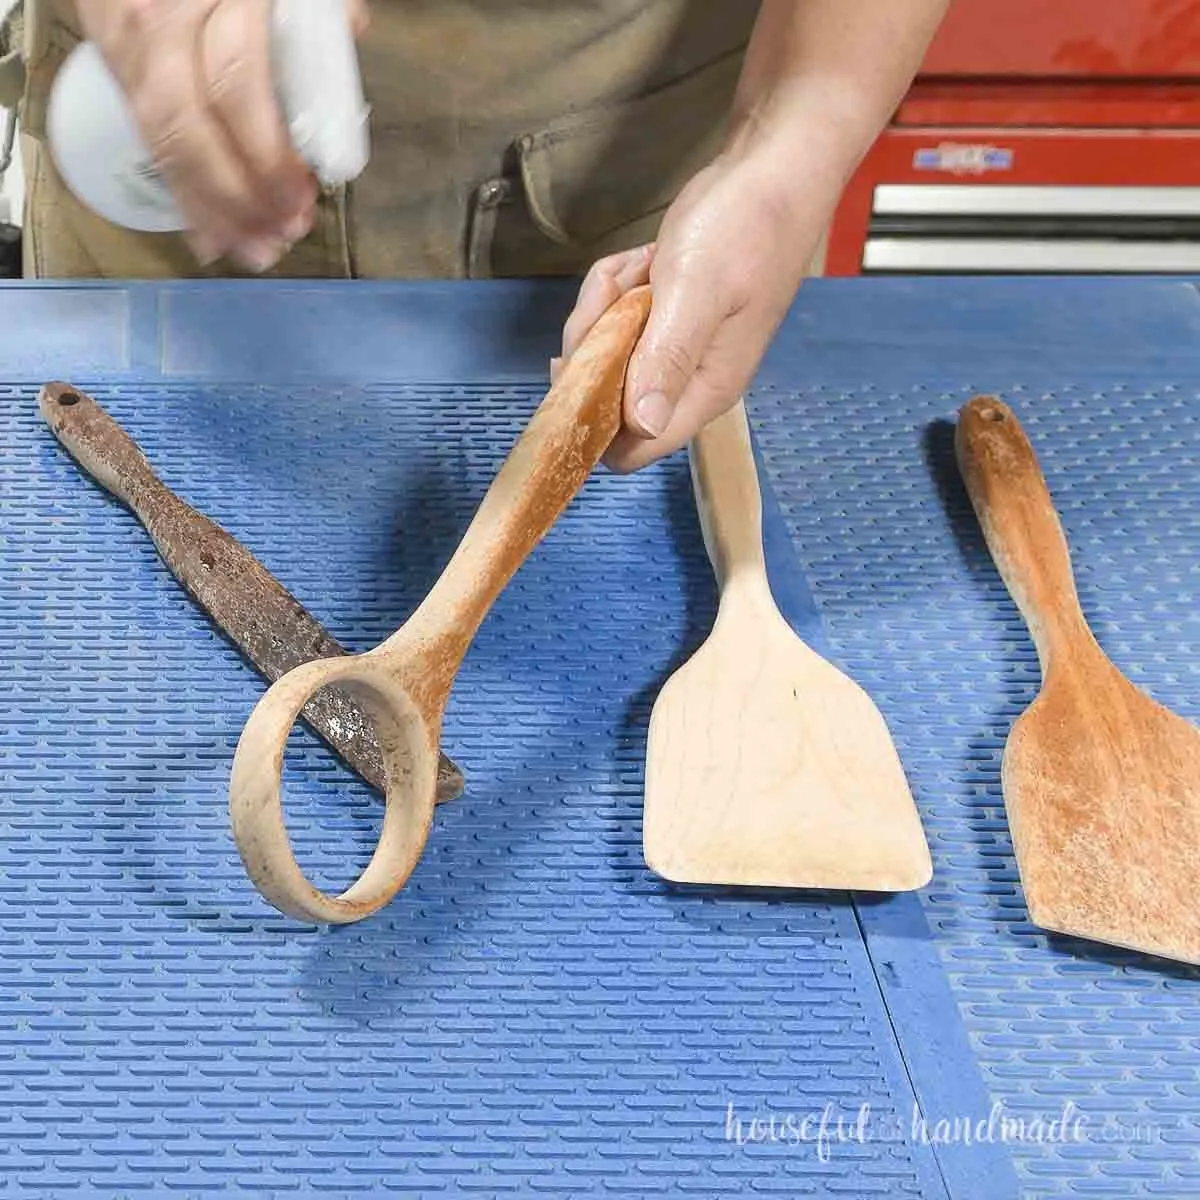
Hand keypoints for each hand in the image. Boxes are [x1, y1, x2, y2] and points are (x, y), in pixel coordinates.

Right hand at [76, 0, 368, 270]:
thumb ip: (315, 3)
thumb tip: (353, 31)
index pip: (237, 82)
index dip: (267, 149)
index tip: (302, 195)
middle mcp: (163, 22)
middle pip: (188, 123)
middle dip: (237, 192)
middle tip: (280, 238)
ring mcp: (132, 43)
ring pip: (161, 137)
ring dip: (209, 206)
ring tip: (254, 253)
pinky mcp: (114, 62)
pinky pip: (145, 135)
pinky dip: (180, 191)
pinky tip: (210, 236)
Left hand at [556, 145, 824, 472]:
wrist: (775, 166)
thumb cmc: (745, 226)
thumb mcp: (698, 289)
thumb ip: (667, 359)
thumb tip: (642, 426)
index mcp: (704, 390)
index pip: (632, 449)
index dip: (592, 419)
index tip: (577, 361)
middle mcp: (691, 381)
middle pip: (609, 398)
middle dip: (596, 344)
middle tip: (618, 292)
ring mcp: (681, 349)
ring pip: (610, 353)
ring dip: (609, 304)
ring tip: (644, 266)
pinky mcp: (673, 319)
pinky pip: (623, 319)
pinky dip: (622, 287)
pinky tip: (646, 259)